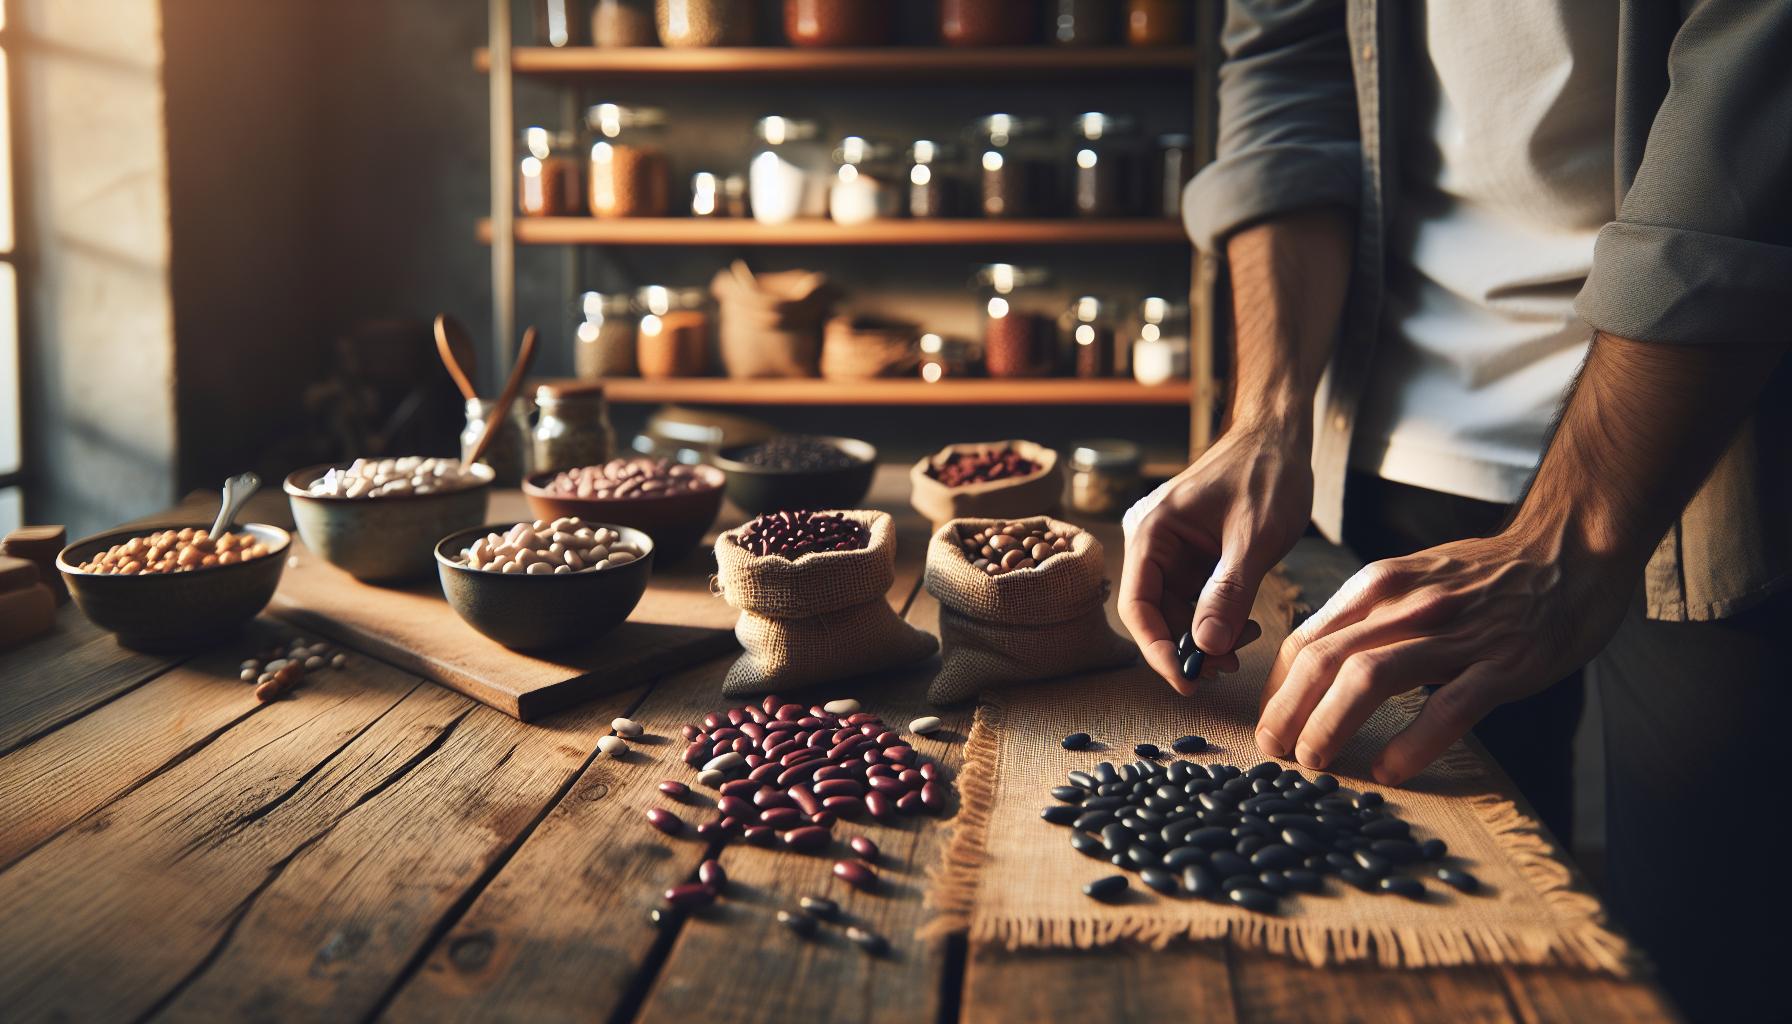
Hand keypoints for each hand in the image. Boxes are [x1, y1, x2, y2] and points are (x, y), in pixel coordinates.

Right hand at [1119, 425, 1312, 693]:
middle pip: (1156, 614)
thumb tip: (1208, 647)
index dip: (1158, 649)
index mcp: (1152, 531)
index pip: (1138, 605)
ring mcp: (1172, 550)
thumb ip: (1229, 593)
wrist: (1281, 437)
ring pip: (1178, 613)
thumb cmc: (1267, 472)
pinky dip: (1219, 619)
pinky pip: (1196, 600)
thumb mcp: (1254, 537)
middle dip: (1190, 647)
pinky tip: (1246, 625)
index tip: (1186, 681)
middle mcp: (1152, 542)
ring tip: (1246, 642)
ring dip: (1207, 637)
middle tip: (1228, 669)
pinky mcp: (1194, 556)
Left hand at [1255, 528, 1632, 784]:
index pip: (1306, 639)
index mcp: (1378, 587)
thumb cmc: (1487, 574)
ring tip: (1314, 761)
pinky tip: (1389, 769)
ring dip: (1330, 724)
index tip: (1269, 721)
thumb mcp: (1413, 579)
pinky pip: (1447, 706)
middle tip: (1273, 751)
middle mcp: (1406, 606)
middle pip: (1323, 660)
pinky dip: (1412, 742)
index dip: (1278, 687)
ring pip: (1368, 679)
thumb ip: (1368, 617)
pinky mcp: (1500, 663)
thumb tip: (1318, 663)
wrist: (1570, 549)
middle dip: (1286, 710)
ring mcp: (1454, 634)